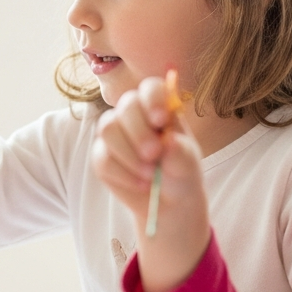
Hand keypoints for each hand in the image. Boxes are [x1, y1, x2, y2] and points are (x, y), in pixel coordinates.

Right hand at [92, 77, 209, 291]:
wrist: (169, 204)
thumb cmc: (182, 174)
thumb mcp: (189, 163)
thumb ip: (181, 151)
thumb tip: (168, 141)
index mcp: (159, 108)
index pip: (151, 87)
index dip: (152, 99)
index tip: (160, 120)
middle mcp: (134, 115)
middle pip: (125, 105)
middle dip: (138, 131)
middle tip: (154, 155)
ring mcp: (115, 134)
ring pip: (107, 128)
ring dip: (128, 154)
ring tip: (149, 174)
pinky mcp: (102, 157)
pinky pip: (102, 159)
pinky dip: (122, 174)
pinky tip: (140, 184)